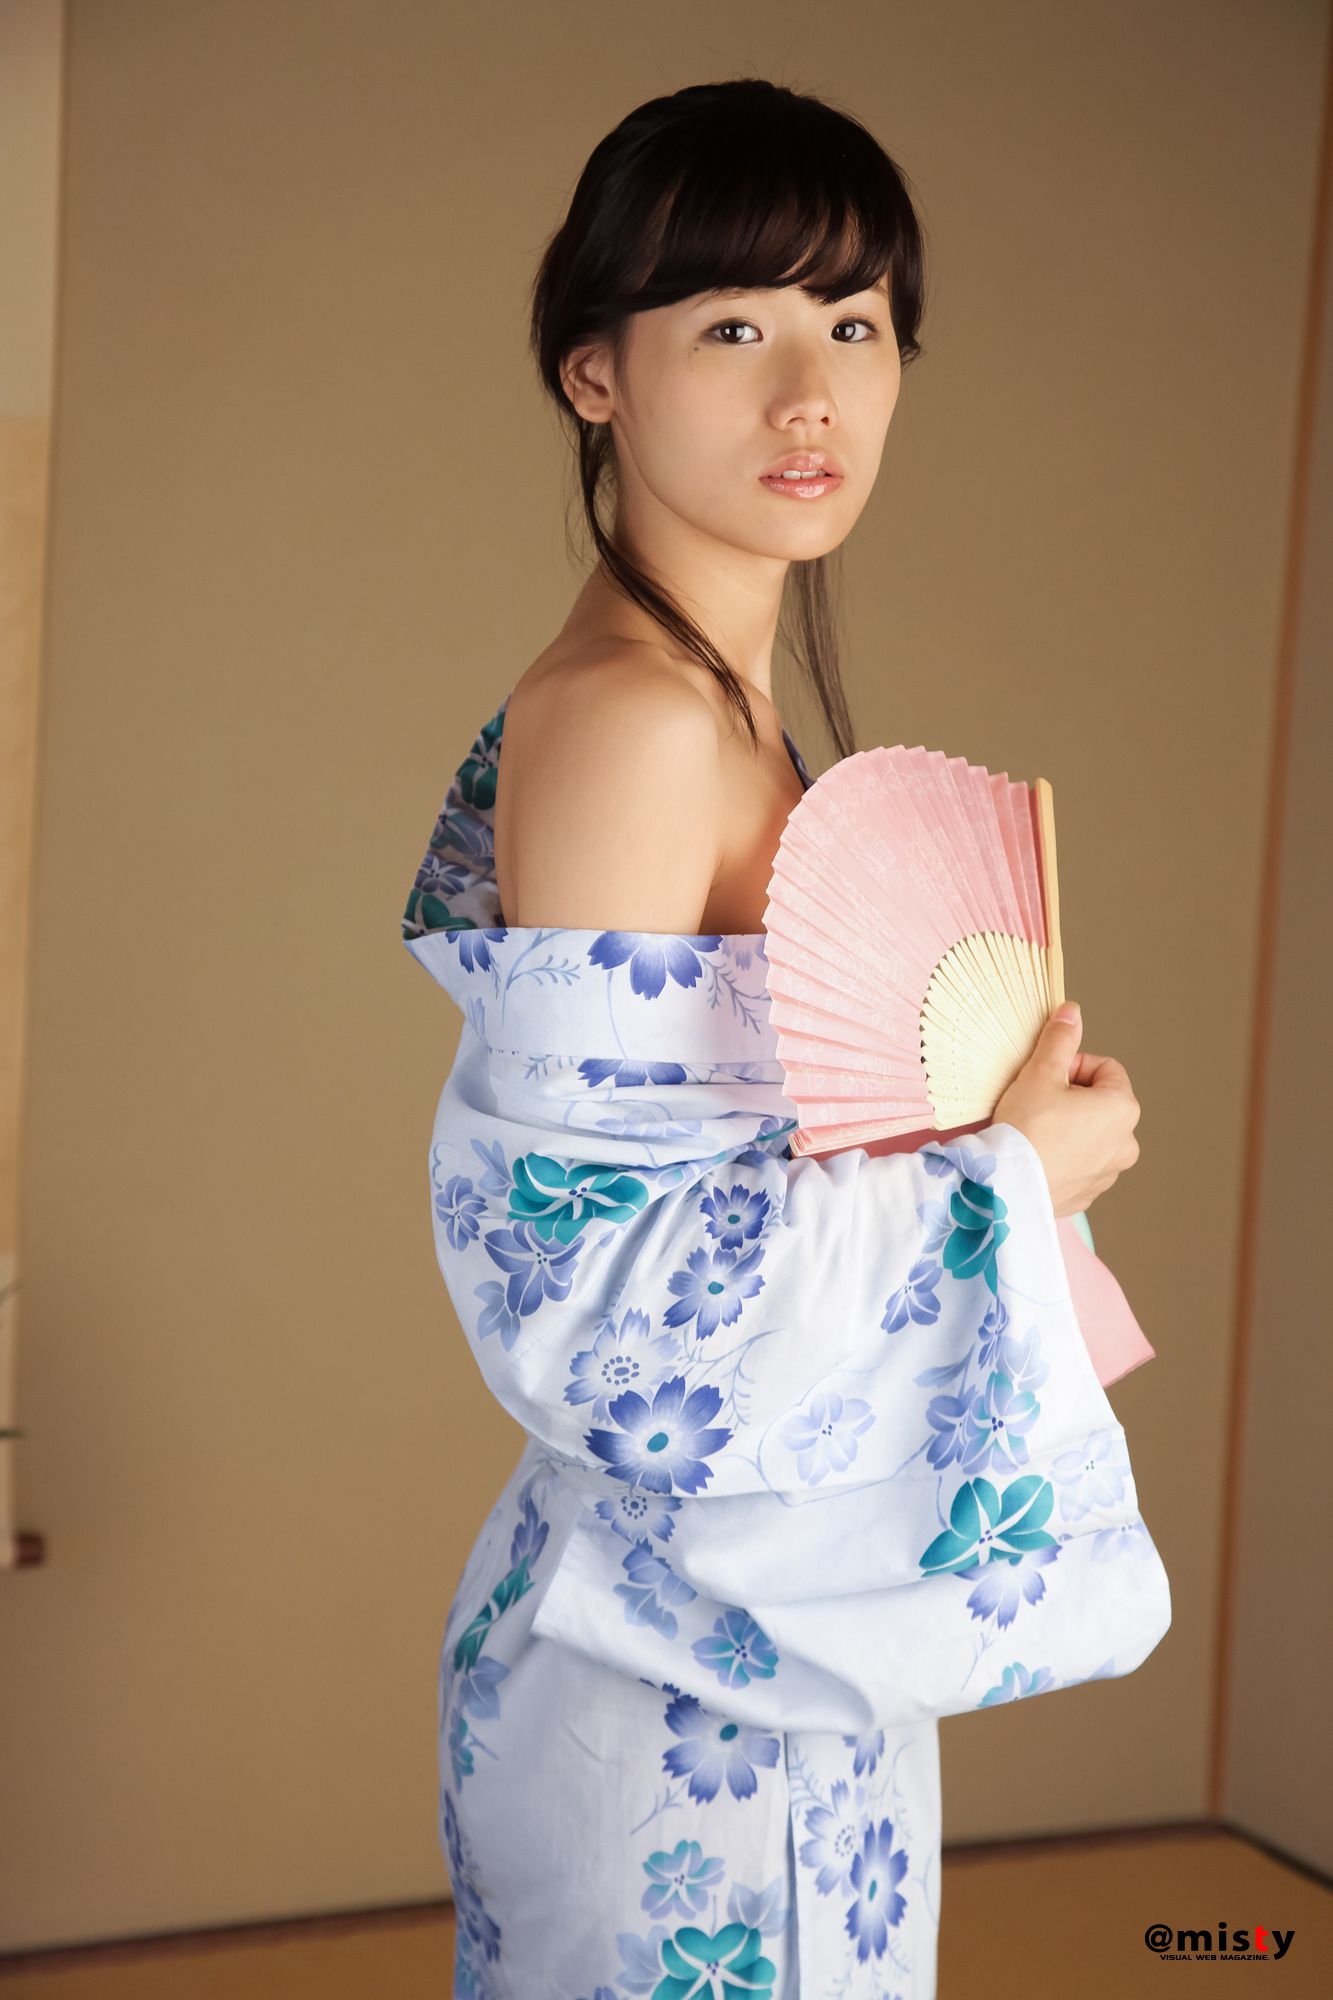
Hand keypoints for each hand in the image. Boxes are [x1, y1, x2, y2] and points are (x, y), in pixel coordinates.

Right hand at [991, 1003, 1141, 1218]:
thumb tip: (1072, 1012)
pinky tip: (1037, 1154)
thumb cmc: (1026, 1127)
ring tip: (1036, 1130)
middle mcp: (1125, 1143)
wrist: (1005, 1187)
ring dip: (1070, 1126)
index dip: (1073, 1065)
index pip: (1106, 1069)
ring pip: (1091, 1135)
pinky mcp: (1087, 1194)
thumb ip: (1060, 1040)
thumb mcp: (1040, 1073)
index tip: (1048, 1075)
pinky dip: (1064, 1155)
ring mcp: (1108, 1173)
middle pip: (1101, 1103)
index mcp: (1122, 1109)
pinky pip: (1080, 1164)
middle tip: (1038, 1101)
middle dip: (1072, 1097)